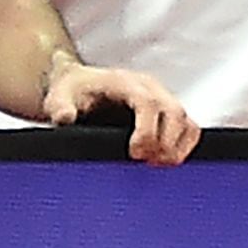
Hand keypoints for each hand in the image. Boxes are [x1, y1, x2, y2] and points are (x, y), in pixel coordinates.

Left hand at [40, 58, 199, 165]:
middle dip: (166, 143)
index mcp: (124, 82)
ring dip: (177, 146)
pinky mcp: (166, 111)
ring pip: (185, 119)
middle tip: (150, 164)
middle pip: (173, 111)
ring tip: (159, 165)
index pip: (148, 102)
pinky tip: (167, 161)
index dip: (147, 130)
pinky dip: (184, 145)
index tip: (136, 154)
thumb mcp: (58, 97)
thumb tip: (65, 118)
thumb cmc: (72, 91)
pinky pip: (188, 126)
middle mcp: (148, 87)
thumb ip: (60, 107)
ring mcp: (160, 97)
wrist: (80, 84)